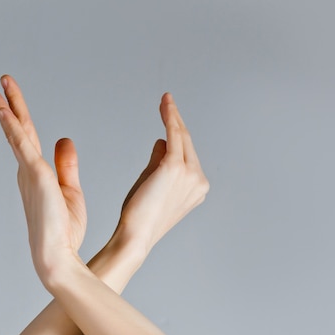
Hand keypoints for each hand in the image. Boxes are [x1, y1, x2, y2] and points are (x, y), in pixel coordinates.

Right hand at [0, 75, 86, 283]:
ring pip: (16, 133)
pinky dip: (12, 126)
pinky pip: (22, 145)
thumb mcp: (70, 191)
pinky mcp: (35, 175)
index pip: (28, 138)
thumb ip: (66, 165)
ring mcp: (29, 172)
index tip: (13, 98)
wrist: (59, 255)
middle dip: (10, 105)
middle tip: (1, 82)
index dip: (20, 117)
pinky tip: (6, 110)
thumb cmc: (64, 230)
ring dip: (7, 109)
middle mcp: (27, 171)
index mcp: (36, 174)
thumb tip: (65, 139)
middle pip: (18, 130)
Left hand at [114, 93, 209, 255]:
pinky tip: (166, 104)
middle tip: (167, 101)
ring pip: (180, 138)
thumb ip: (159, 161)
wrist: (136, 234)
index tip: (169, 116)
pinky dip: (170, 117)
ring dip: (172, 116)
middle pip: (187, 143)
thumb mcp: (152, 183)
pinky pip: (173, 135)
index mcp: (196, 187)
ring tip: (165, 100)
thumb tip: (162, 140)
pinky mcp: (175, 167)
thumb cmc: (139, 214)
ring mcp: (190, 174)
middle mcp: (198, 180)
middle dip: (176, 120)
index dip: (177, 133)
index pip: (186, 154)